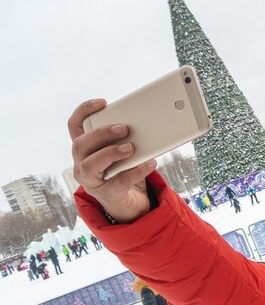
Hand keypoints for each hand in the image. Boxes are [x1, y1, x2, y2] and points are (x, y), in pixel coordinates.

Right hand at [68, 99, 155, 222]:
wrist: (130, 203)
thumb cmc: (125, 171)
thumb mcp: (124, 152)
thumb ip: (126, 139)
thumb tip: (145, 125)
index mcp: (85, 149)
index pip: (75, 126)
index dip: (84, 111)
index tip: (103, 102)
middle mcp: (81, 163)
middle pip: (81, 144)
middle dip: (102, 133)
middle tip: (124, 128)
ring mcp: (91, 180)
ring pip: (91, 164)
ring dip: (111, 152)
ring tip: (131, 148)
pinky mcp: (107, 194)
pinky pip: (119, 182)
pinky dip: (136, 171)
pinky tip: (149, 163)